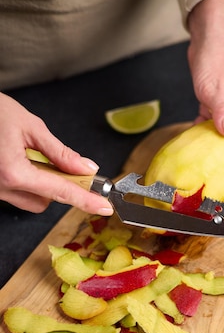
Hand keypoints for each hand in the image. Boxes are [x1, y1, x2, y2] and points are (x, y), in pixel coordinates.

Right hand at [0, 93, 112, 214]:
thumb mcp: (29, 125)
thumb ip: (60, 152)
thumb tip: (86, 168)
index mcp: (13, 172)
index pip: (60, 191)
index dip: (86, 200)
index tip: (104, 207)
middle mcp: (2, 187)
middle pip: (46, 201)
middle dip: (58, 186)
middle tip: (66, 164)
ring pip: (31, 200)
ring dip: (41, 184)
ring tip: (31, 155)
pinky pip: (17, 193)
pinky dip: (27, 180)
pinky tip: (19, 159)